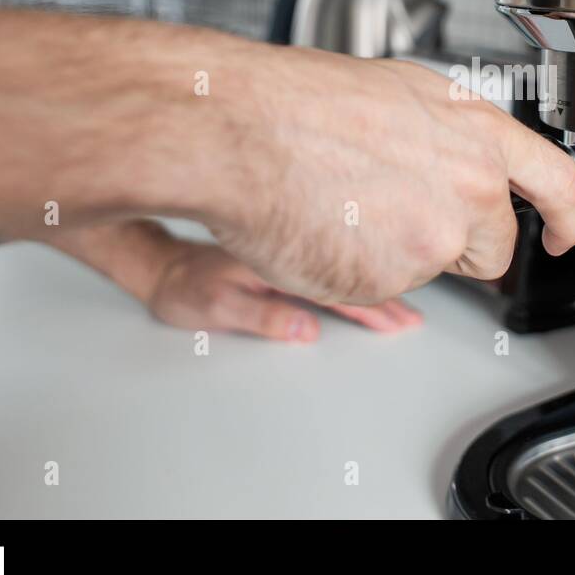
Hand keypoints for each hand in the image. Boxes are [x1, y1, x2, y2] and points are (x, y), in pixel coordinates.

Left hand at [148, 241, 422, 341]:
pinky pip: (332, 257)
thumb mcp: (217, 308)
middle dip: (386, 296)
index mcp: (279, 259)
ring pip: (344, 262)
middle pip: (348, 273)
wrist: (161, 265)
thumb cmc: (183, 286)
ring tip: (404, 304)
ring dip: (375, 282)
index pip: (335, 287)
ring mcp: (290, 245)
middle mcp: (289, 246)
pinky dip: (357, 270)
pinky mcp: (287, 247)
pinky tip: (374, 276)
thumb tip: (308, 329)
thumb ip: (264, 317)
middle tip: (413, 318)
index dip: (371, 305)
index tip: (398, 320)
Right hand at [208, 47, 574, 306]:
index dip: (570, 216)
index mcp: (477, 130)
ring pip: (433, 267)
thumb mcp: (400, 95)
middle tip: (404, 218)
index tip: (566, 232)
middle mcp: (471, 183)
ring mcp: (436, 236)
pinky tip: (329, 228)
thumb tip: (456, 156)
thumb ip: (448, 137)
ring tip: (347, 206)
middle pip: (495, 247)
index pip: (559, 182)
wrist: (242, 128)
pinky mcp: (394, 278)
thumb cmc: (300, 103)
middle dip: (461, 246)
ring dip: (401, 253)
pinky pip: (386, 286)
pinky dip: (359, 270)